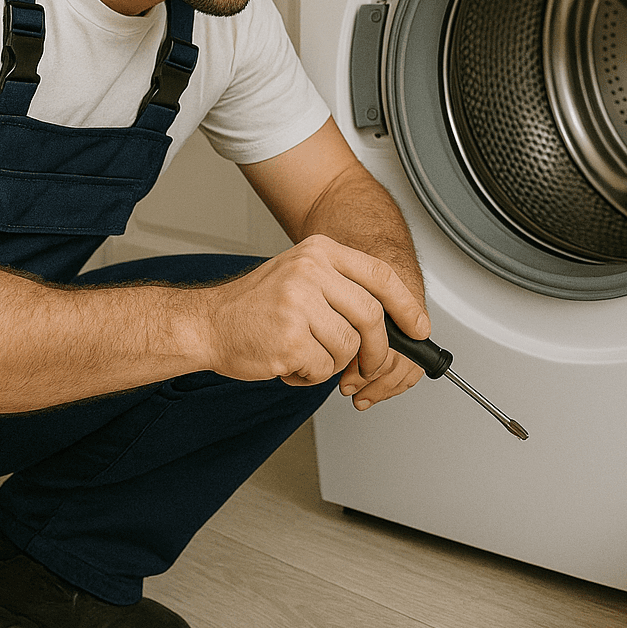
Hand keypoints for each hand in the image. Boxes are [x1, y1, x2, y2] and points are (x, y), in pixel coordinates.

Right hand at [195, 235, 428, 395]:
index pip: (380, 274)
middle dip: (377, 350)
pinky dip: (310, 376)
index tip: (419, 328)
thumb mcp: (300, 275)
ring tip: (305, 354)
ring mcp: (299, 304)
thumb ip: (341, 288)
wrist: (207, 324)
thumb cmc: (254, 306)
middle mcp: (310, 271)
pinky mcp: (289, 339)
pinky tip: (289, 362)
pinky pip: (324, 368)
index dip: (406, 305)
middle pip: (371, 316)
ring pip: (349, 347)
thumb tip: (391, 319)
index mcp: (318, 252)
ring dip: (332, 364)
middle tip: (369, 365)